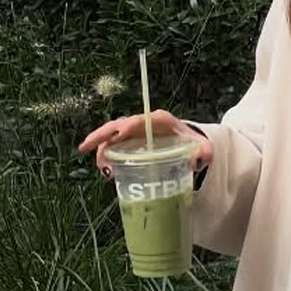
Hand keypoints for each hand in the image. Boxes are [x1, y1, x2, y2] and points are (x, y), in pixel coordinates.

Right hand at [78, 109, 212, 179]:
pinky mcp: (131, 142)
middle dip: (102, 135)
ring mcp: (135, 132)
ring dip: (100, 147)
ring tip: (98, 166)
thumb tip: (197, 160)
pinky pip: (114, 145)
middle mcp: (144, 123)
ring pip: (112, 135)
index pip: (141, 121)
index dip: (127, 127)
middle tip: (86, 147)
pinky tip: (104, 170)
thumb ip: (204, 153)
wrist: (188, 144)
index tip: (117, 136)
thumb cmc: (193, 145)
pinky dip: (106, 155)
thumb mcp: (203, 149)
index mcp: (160, 120)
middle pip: (118, 125)